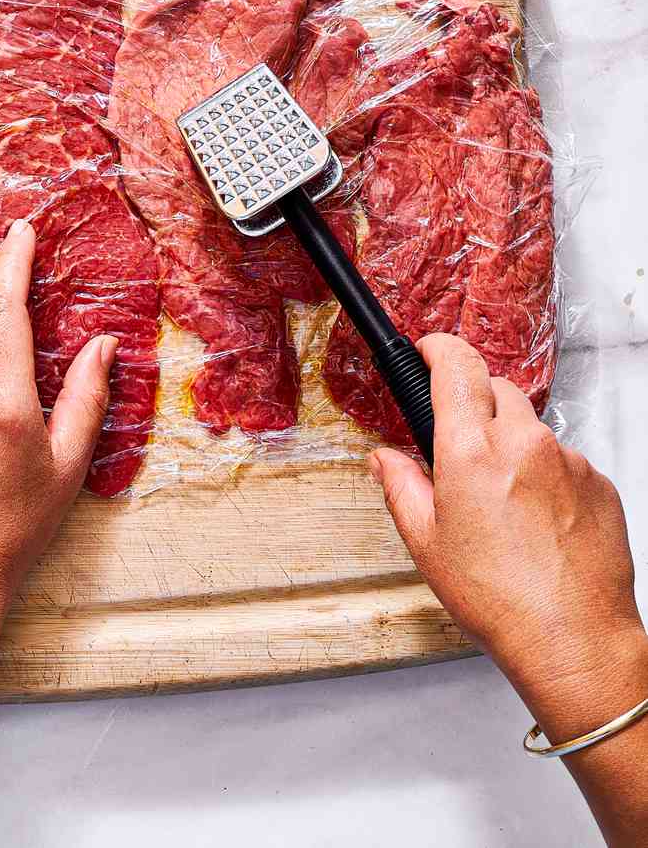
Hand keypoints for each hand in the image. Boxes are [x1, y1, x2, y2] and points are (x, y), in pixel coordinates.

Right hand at [369, 333, 647, 735]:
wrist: (573, 639)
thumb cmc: (500, 599)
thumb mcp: (425, 543)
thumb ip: (401, 487)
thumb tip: (387, 459)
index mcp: (471, 453)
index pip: (457, 367)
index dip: (439, 348)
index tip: (431, 348)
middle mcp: (524, 445)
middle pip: (497, 390)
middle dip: (475, 404)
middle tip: (460, 445)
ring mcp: (568, 461)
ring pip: (532, 427)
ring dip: (512, 445)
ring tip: (502, 502)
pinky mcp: (600, 483)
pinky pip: (565, 460)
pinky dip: (545, 475)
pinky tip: (535, 519)